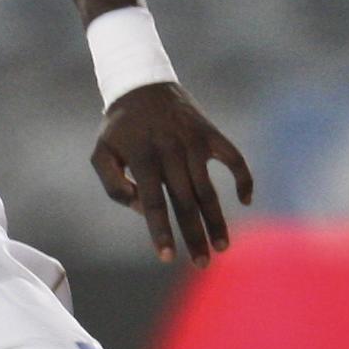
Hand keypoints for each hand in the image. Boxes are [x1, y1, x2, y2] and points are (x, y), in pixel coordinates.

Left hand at [94, 84, 252, 266]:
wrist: (141, 85)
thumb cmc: (119, 128)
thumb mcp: (102, 153)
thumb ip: (114, 185)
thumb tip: (141, 207)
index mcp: (142, 159)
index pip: (153, 204)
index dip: (160, 232)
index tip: (166, 257)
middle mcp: (170, 151)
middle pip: (185, 202)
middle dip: (194, 236)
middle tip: (202, 264)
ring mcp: (194, 142)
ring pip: (209, 188)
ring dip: (217, 219)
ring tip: (222, 247)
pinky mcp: (211, 134)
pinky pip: (234, 157)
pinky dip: (243, 177)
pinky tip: (245, 200)